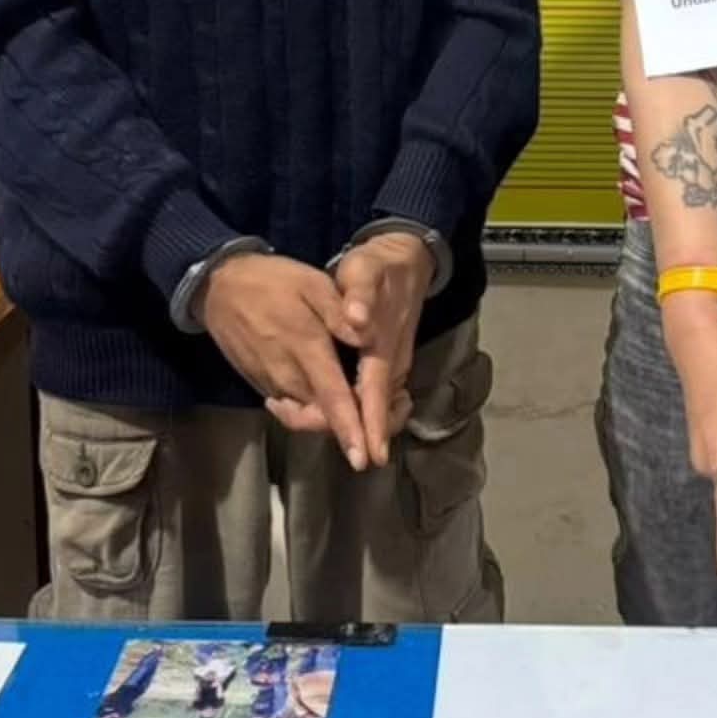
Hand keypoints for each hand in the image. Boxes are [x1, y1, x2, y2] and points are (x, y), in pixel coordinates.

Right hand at [201, 253, 368, 469]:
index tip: (363, 459)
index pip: (332, 397)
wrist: (219, 287)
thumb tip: (369, 339)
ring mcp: (271, 383)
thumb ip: (339, 312)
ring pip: (306, 416)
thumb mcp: (311, 282)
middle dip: (349, 429)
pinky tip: (326, 400)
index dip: (349, 429)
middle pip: (321, 417)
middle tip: (380, 427)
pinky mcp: (261, 386)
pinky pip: (290, 409)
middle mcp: (287, 374)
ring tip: (357, 416)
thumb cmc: (271, 281)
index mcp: (306, 347)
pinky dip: (310, 412)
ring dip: (330, 421)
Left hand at [331, 233, 434, 465]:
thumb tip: (357, 321)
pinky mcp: (387, 366)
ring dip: (355, 425)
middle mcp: (392, 366)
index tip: (368, 459)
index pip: (376, 396)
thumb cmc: (380, 266)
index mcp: (383, 348)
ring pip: (378, 410)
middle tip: (312, 430)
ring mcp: (392, 368)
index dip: (371, 427)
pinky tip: (333, 410)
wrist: (406, 258)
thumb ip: (360, 295)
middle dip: (355, 434)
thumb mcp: (365, 270)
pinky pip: (376, 400)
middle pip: (377, 413)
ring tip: (310, 422)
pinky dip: (360, 412)